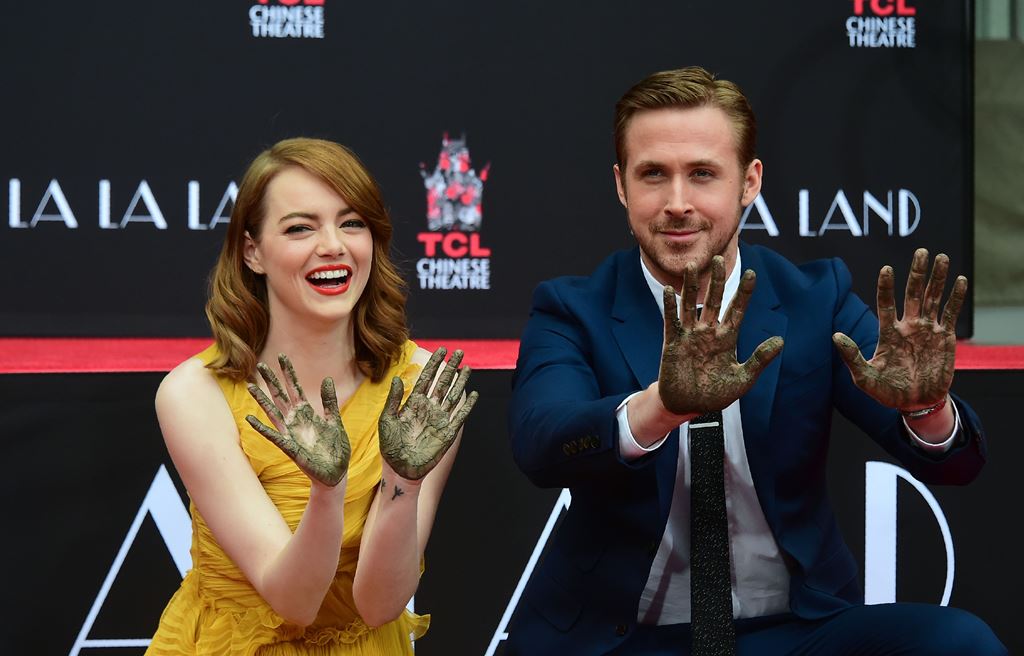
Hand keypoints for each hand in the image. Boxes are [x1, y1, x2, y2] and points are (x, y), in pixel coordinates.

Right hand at [245, 354, 350, 486]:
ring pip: (273, 413)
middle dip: (272, 381)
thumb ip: (329, 402)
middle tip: (261, 365)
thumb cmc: (335, 449)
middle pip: (280, 396)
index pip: (295, 388)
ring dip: (262, 400)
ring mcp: (291, 434)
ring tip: (250, 386)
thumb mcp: (335, 421)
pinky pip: (273, 436)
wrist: (336, 473)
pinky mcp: (290, 448)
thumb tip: (326, 379)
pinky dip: (262, 428)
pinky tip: (250, 419)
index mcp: (307, 413)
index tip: (282, 356)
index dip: (288, 373)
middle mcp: (296, 421)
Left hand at [379, 347, 478, 480]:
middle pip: (442, 383)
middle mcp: (429, 408)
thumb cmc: (390, 446)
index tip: (441, 350)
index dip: (434, 364)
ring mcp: (439, 419)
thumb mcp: (387, 420)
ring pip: (453, 395)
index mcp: (414, 403)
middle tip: (458, 352)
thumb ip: (394, 399)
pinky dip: (467, 405)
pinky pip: (460, 416)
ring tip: (467, 367)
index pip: (427, 378)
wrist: (400, 469)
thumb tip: (398, 378)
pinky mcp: (448, 433)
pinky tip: (473, 394)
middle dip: (451, 367)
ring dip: (460, 382)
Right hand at [658, 255, 783, 415]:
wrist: (688, 407)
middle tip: (718, 258)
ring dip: (691, 286)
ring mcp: (690, 336)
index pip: (738, 310)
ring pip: (691, 304)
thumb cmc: (715, 395)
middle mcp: (709, 332)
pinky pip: (672, 321)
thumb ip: (759, 359)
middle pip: (714, 300)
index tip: (752, 273)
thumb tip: (780, 340)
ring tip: (693, 266)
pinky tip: (670, 290)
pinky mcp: (673, 343)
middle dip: (717, 280)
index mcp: (727, 339)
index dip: (744, 293)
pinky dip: (670, 305)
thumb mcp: (742, 379)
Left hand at [833, 248, 964, 410]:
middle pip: (913, 294)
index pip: (886, 303)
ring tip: (942, 257)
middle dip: (917, 273)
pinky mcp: (944, 338)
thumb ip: (851, 357)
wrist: (915, 404)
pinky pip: (950, 314)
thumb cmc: (887, 392)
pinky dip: (955, 297)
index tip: (886, 269)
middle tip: (921, 251)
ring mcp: (926, 330)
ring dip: (937, 278)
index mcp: (888, 333)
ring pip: (933, 298)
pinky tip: (959, 280)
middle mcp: (908, 326)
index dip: (886, 287)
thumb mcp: (865, 377)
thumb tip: (835, 335)